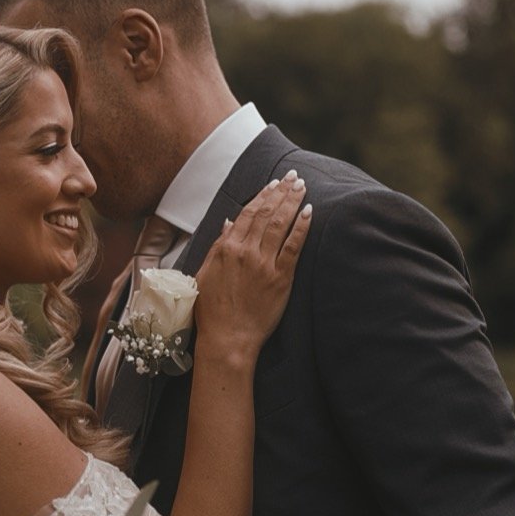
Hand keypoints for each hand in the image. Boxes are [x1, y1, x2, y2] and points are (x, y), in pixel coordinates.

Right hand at [192, 170, 311, 363]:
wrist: (227, 338)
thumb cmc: (212, 311)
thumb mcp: (205, 273)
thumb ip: (218, 246)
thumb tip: (229, 222)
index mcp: (226, 248)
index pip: (247, 213)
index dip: (262, 195)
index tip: (273, 183)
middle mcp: (245, 251)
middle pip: (267, 213)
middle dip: (281, 192)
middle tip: (293, 176)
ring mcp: (264, 264)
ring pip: (280, 224)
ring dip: (292, 202)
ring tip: (301, 186)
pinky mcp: (281, 278)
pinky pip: (293, 247)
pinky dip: (301, 227)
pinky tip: (309, 212)